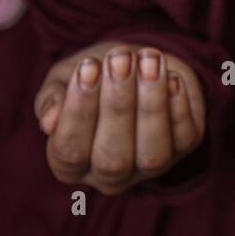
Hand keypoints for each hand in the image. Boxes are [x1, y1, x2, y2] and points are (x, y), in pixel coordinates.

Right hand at [34, 42, 205, 194]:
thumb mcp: (64, 77)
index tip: (88, 68)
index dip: (79, 110)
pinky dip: (180, 107)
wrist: (134, 62)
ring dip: (152, 105)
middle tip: (120, 60)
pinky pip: (185, 139)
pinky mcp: (181, 150)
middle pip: (112, 158)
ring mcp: (147, 168)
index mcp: (69, 163)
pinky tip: (172, 76)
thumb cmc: (92, 73)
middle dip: (118, 104)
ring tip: (149, 61)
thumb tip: (49, 122)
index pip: (69, 151)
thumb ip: (52, 98)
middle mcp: (108, 176)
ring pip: (153, 155)